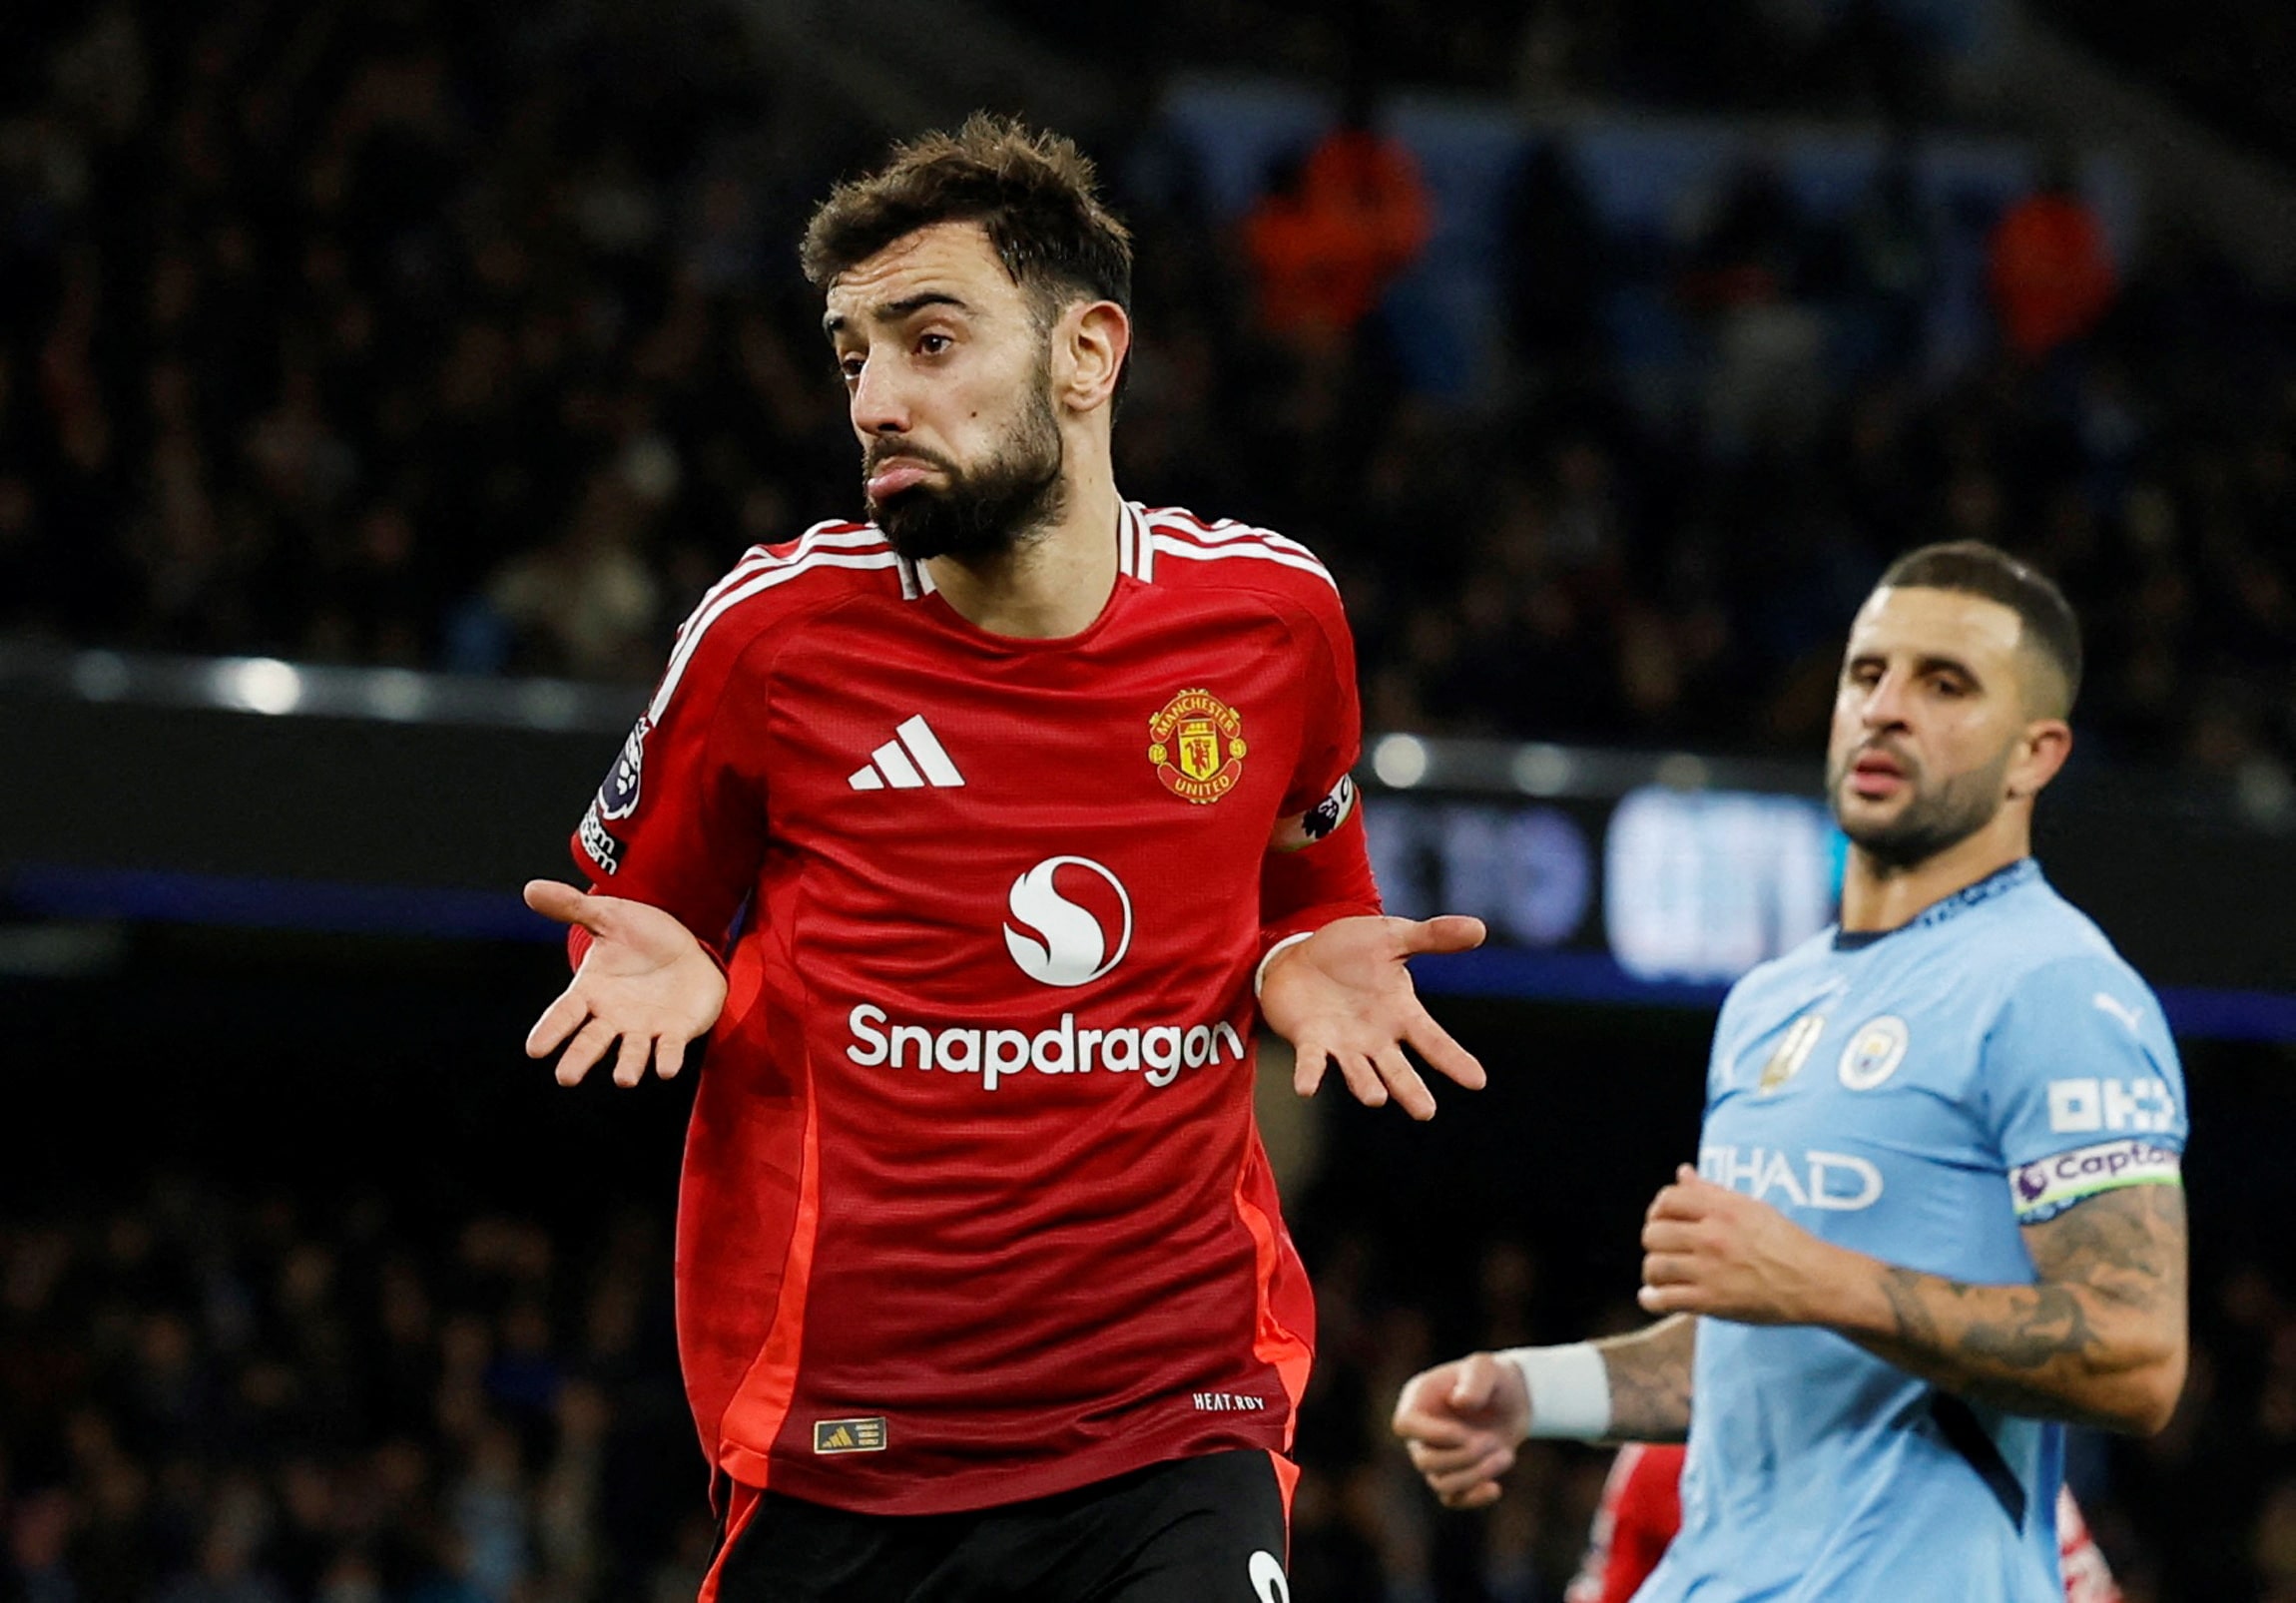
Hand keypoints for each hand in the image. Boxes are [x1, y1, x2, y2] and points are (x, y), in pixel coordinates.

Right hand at [522, 880, 728, 1086]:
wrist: (688, 948)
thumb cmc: (642, 937)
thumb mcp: (608, 917)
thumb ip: (572, 907)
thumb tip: (531, 888)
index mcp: (590, 992)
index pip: (564, 1014)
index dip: (550, 1031)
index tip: (534, 1049)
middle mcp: (613, 1017)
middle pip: (591, 1042)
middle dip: (579, 1059)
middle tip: (566, 1078)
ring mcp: (644, 1028)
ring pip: (632, 1052)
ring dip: (628, 1066)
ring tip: (624, 1079)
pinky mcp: (676, 1032)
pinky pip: (670, 1049)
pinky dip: (667, 1059)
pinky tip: (666, 1069)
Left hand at [1259, 914, 1486, 1118]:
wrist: (1300, 955)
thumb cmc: (1351, 951)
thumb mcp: (1393, 937)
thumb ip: (1433, 936)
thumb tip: (1479, 928)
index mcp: (1401, 1014)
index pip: (1433, 1040)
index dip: (1454, 1059)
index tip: (1478, 1081)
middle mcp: (1375, 1038)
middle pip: (1397, 1070)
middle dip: (1410, 1090)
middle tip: (1425, 1111)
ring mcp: (1343, 1044)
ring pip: (1359, 1072)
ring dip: (1365, 1084)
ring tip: (1376, 1098)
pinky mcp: (1310, 1041)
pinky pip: (1311, 1061)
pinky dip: (1309, 1075)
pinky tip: (1306, 1088)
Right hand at [1391, 1352, 1528, 1508]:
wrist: (1513, 1400)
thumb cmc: (1493, 1379)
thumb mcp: (1487, 1368)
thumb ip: (1475, 1379)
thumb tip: (1459, 1403)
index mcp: (1418, 1401)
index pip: (1405, 1425)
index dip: (1433, 1435)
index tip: (1465, 1434)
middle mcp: (1421, 1432)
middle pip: (1424, 1460)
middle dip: (1464, 1456)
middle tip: (1493, 1440)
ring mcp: (1435, 1457)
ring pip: (1441, 1483)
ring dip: (1475, 1475)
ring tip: (1507, 1455)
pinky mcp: (1454, 1475)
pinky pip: (1452, 1499)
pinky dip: (1474, 1498)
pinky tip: (1495, 1488)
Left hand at [1638, 1166, 1845, 1323]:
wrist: (1815, 1282)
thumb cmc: (1786, 1243)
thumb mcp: (1751, 1207)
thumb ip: (1711, 1191)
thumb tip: (1683, 1172)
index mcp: (1722, 1209)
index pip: (1667, 1199)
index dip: (1659, 1210)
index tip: (1664, 1221)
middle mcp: (1712, 1235)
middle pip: (1653, 1233)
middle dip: (1654, 1242)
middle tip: (1664, 1250)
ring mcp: (1709, 1269)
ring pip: (1654, 1266)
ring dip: (1653, 1272)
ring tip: (1661, 1276)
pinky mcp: (1711, 1301)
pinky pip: (1664, 1299)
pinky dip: (1652, 1298)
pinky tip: (1655, 1297)